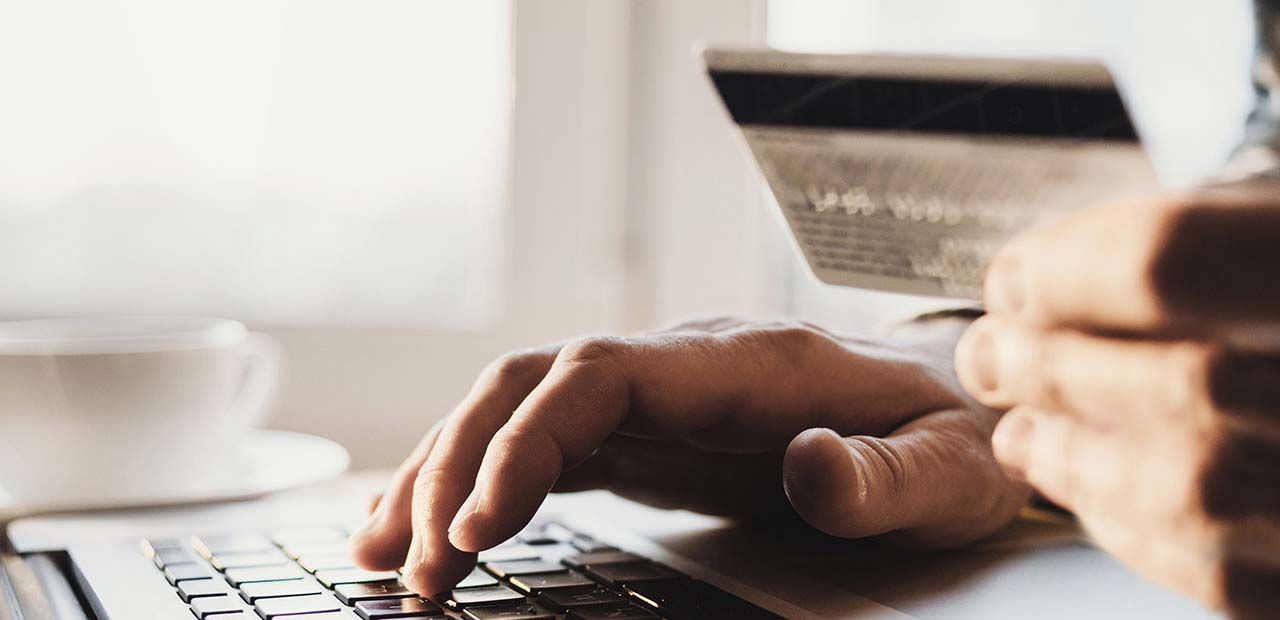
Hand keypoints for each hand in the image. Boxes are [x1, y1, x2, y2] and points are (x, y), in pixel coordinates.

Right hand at [350, 317, 1027, 594]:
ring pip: (520, 406)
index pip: (599, 374)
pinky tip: (438, 526)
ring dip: (444, 471)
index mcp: (744, 364)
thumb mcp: (949, 468)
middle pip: (532, 384)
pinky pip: (545, 442)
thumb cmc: (951, 433)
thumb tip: (808, 472)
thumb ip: (882, 476)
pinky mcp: (651, 433)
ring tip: (382, 552)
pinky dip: (481, 478)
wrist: (951, 400)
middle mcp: (683, 365)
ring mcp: (660, 395)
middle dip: (456, 466)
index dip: (526, 438)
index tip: (477, 523)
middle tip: (414, 570)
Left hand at [955, 185, 1279, 618]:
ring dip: (1078, 460)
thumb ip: (1171, 244)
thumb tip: (1019, 289)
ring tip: (1023, 433)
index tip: (1011, 282)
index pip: (1175, 259)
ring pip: (1201, 489)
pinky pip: (1226, 572)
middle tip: (989, 356)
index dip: (1068, 273)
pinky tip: (1092, 494)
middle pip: (1191, 379)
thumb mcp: (1262, 224)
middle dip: (1057, 370)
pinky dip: (1132, 530)